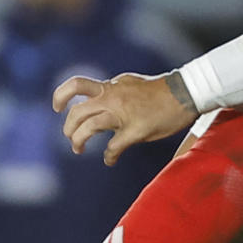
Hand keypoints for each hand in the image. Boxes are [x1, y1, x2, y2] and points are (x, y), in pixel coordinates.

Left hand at [54, 72, 197, 164]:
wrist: (186, 92)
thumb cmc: (161, 90)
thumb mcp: (132, 82)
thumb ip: (116, 89)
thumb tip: (106, 93)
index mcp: (111, 86)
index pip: (78, 86)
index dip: (61, 96)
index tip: (57, 107)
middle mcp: (112, 97)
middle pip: (77, 111)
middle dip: (68, 128)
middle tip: (70, 138)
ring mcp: (122, 114)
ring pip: (88, 127)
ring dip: (79, 141)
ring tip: (78, 150)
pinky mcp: (135, 130)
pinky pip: (113, 147)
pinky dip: (109, 156)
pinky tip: (110, 160)